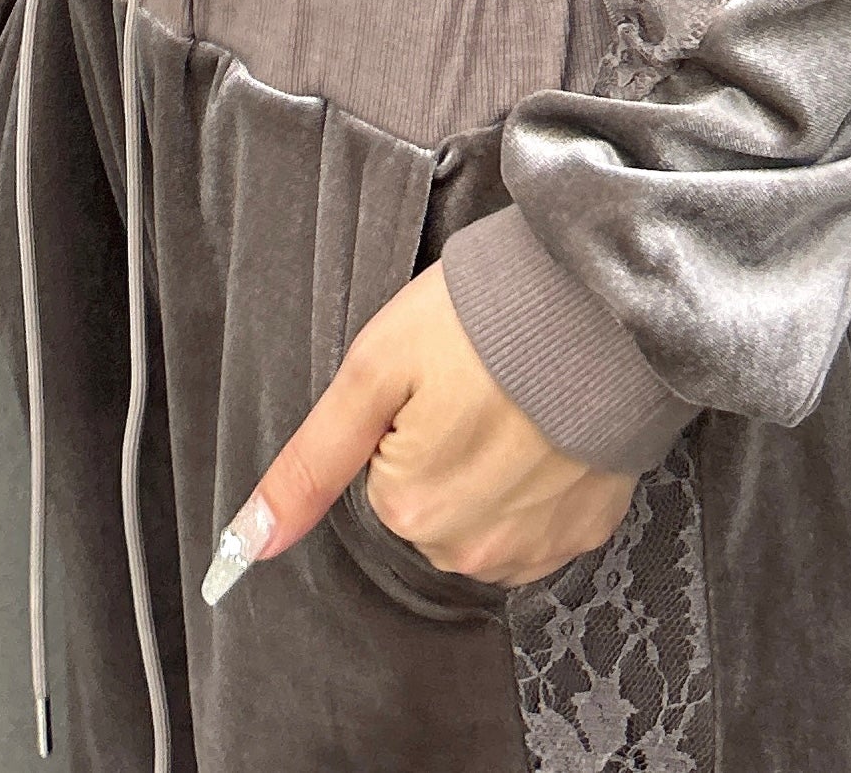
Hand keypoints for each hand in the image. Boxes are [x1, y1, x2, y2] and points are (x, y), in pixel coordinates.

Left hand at [202, 258, 634, 602]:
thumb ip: (312, 461)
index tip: (435, 380)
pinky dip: (538, 485)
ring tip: (516, 400)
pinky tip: (549, 429)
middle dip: (443, 453)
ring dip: (490, 474)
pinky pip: (535, 526)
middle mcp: (473, 551)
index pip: (379, 483)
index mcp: (413, 511)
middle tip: (475, 384)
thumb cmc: (483, 319)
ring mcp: (536, 547)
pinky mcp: (586, 532)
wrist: (603, 300)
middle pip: (428, 509)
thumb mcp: (375, 368)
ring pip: (480, 522)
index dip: (402, 424)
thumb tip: (247, 542)